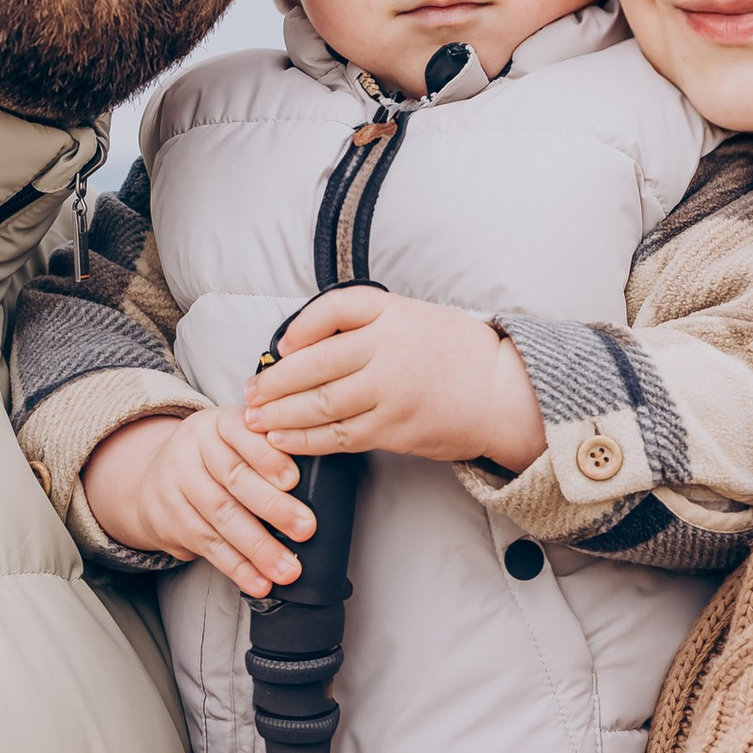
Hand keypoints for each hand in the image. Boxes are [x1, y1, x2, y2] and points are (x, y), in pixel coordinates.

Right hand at [81, 405, 315, 599]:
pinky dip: (237, 567)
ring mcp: (177, 484)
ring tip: (288, 568)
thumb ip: (270, 450)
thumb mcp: (237, 439)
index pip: (242, 435)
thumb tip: (323, 481)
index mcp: (218, 424)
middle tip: (305, 529)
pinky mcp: (170, 519)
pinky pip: (208, 545)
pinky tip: (259, 581)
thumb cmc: (216, 458)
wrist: (154, 476)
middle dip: (274, 507)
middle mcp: (193, 449)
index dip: (268, 457)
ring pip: (221, 516)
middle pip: (234, 478)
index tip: (294, 479)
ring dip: (259, 548)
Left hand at [244, 289, 545, 470]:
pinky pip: (339, 436)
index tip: (279, 348)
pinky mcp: (394, 429)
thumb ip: (368, 323)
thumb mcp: (415, 317)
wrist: (504, 393)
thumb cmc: (457, 353)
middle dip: (272, 383)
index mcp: (392, 314)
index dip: (297, 329)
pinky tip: (284, 442)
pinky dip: (305, 441)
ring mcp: (390, 391)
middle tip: (248, 393)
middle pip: (312, 365)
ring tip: (256, 421)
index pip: (331, 310)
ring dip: (279, 416)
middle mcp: (388, 349)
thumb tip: (306, 343)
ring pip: (318, 405)